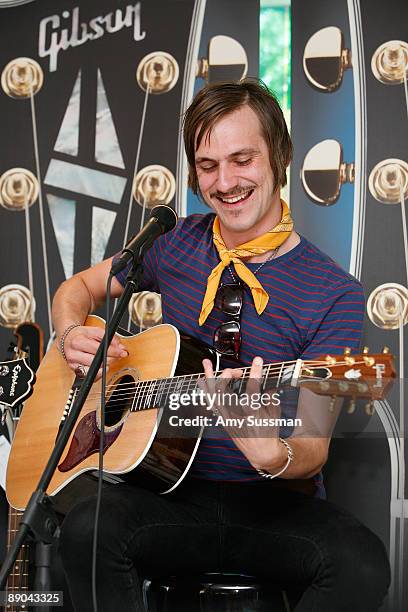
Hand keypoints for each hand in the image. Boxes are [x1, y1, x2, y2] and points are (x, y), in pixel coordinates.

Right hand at [61, 325, 127, 377]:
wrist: (67, 339)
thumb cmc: (82, 335)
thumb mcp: (95, 331)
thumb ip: (109, 337)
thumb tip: (120, 347)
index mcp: (77, 341)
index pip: (97, 349)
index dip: (112, 351)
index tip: (122, 352)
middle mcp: (73, 354)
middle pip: (96, 361)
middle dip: (111, 359)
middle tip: (118, 356)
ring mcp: (73, 364)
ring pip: (94, 370)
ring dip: (106, 366)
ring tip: (110, 360)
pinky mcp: (75, 371)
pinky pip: (90, 376)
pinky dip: (99, 373)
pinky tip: (102, 368)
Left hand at [201, 357, 286, 471]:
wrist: (261, 452)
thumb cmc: (269, 432)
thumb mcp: (274, 414)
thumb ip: (271, 397)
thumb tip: (267, 384)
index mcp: (252, 412)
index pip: (252, 388)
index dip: (254, 372)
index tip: (258, 360)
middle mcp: (236, 415)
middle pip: (224, 390)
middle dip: (228, 374)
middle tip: (237, 371)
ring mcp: (227, 418)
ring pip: (213, 394)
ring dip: (209, 377)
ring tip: (206, 362)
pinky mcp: (223, 420)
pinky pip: (212, 403)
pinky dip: (206, 390)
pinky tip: (202, 380)